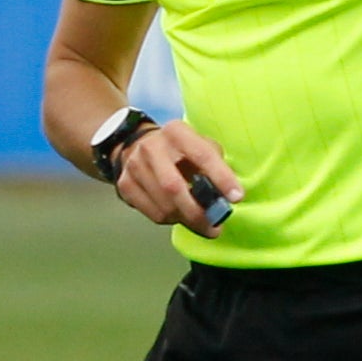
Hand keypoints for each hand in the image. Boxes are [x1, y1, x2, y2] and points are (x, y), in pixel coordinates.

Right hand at [114, 122, 242, 237]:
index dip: (221, 178)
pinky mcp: (125, 185)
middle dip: (197, 213)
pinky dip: (170, 220)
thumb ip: (215, 165)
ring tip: (199, 222)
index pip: (202, 155)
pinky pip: (153, 214)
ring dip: (186, 220)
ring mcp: (134, 166)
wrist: (136, 145)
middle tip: (214, 228)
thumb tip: (226, 197)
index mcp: (176, 132)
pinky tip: (178, 215)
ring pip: (164, 206)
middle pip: (174, 187)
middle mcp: (151, 147)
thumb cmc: (179, 150)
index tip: (236, 198)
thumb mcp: (200, 145)